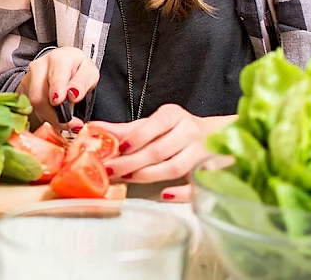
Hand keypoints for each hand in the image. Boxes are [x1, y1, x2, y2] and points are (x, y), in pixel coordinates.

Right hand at [17, 46, 98, 127]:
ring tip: (64, 119)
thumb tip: (73, 94)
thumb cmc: (77, 69)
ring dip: (49, 116)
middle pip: (39, 95)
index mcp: (59, 59)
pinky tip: (53, 114)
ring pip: (33, 104)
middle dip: (52, 114)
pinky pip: (30, 107)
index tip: (58, 101)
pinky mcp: (23, 89)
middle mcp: (40, 66)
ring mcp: (28, 77)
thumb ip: (82, 83)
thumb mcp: (89, 74)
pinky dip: (44, 115)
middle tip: (69, 124)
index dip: (57, 89)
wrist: (64, 65)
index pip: (56, 76)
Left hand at [92, 104, 233, 201]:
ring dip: (148, 175)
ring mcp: (201, 152)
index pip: (154, 125)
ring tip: (127, 179)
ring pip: (174, 167)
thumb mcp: (153, 124)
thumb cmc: (177, 130)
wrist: (217, 135)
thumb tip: (93, 128)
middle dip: (131, 162)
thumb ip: (125, 129)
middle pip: (159, 150)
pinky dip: (180, 193)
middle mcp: (189, 132)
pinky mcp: (210, 172)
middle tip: (110, 171)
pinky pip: (195, 185)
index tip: (117, 148)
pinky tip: (164, 194)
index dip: (135, 138)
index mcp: (174, 116)